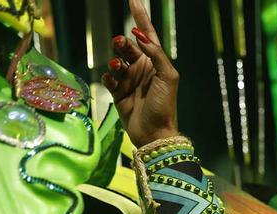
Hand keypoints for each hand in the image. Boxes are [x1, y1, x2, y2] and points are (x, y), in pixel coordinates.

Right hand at [102, 0, 178, 146]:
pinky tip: (113, 79)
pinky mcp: (118, 92)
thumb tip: (140, 36)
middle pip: (128, 46)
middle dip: (123, 43)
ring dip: (116, 59)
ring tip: (118, 65)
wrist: (154, 133)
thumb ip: (156, 54)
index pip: (147, 35)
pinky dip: (109, 75)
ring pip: (117, 60)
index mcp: (156, 63)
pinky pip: (109, 77)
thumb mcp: (168, 77)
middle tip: (121, 42)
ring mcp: (129, 80)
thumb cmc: (165, 106)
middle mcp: (142, 68)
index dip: (140, 17)